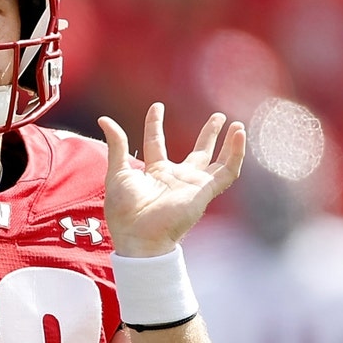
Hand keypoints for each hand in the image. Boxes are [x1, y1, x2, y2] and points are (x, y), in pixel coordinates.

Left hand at [98, 102, 244, 256]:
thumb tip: (104, 119)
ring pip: (217, 161)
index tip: (156, 106)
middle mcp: (176, 178)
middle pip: (197, 152)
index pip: (156, 142)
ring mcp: (193, 185)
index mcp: (154, 173)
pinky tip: (239, 135)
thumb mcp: (117, 171)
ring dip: (228, 143)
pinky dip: (236, 153)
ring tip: (236, 124)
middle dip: (208, 135)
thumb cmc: (124, 210)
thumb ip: (117, 144)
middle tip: (218, 117)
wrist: (139, 235)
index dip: (155, 124)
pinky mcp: (205, 192)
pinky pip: (227, 172)